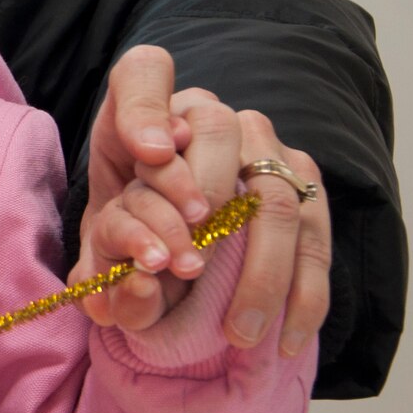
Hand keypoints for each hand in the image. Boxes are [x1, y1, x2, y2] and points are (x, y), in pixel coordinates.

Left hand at [73, 46, 330, 354]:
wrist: (170, 245)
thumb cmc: (129, 233)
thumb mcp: (98, 240)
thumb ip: (101, 256)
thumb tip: (126, 286)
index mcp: (146, 102)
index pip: (144, 73)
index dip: (145, 109)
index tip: (149, 153)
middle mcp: (207, 113)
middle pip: (216, 128)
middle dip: (204, 198)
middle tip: (187, 265)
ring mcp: (263, 144)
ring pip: (271, 189)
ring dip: (257, 268)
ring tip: (236, 332)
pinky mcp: (302, 181)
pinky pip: (315, 232)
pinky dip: (302, 293)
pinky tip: (286, 340)